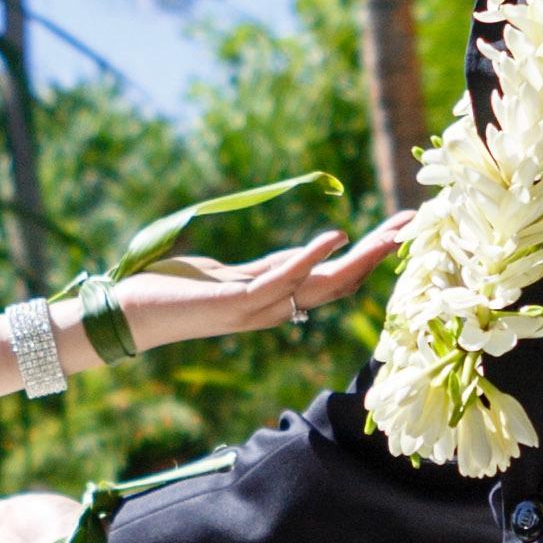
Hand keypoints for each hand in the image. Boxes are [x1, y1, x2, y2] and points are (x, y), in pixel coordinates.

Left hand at [117, 214, 404, 350]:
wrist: (127, 317)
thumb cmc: (168, 292)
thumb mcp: (226, 274)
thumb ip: (263, 269)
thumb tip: (300, 257)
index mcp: (274, 299)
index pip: (334, 277)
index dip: (370, 254)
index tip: (403, 227)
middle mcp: (274, 308)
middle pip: (341, 282)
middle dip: (380, 253)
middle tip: (415, 225)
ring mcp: (257, 308)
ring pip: (322, 285)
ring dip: (360, 257)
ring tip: (393, 233)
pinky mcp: (235, 301)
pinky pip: (281, 279)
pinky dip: (310, 256)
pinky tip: (335, 235)